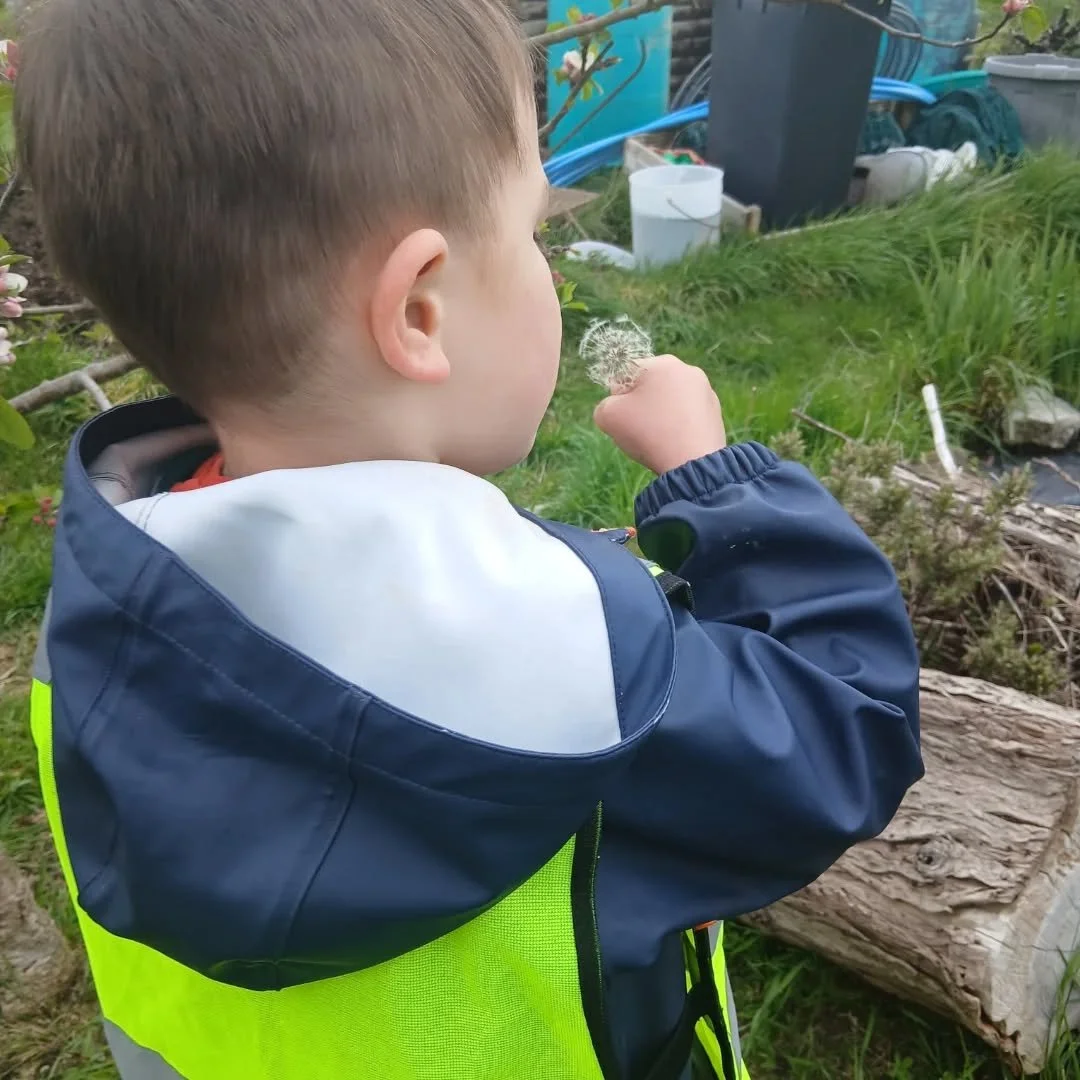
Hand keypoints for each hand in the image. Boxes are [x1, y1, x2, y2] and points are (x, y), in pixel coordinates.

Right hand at [593, 355, 725, 475]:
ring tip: (659, 439)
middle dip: (641, 406)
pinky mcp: (715, 412)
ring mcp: (705, 390)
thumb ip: (605, 405)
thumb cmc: (648, 432)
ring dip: (659, 416)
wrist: (693, 462)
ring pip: (669, 401)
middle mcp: (687, 369)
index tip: (624, 416)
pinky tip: (675, 443)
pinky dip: (677, 426)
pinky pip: (686, 415)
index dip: (618, 396)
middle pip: (650, 386)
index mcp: (661, 363)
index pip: (626, 373)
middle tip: (640, 430)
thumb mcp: (608, 416)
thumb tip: (617, 407)